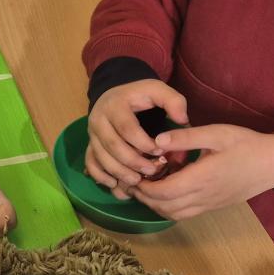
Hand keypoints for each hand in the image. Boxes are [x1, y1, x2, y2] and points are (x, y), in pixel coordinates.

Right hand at [86, 79, 188, 199]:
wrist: (116, 96)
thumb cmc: (139, 95)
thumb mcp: (157, 90)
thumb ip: (173, 101)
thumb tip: (182, 120)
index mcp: (114, 106)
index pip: (127, 128)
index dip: (143, 143)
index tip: (160, 152)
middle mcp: (98, 120)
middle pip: (112, 146)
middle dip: (133, 162)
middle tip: (152, 171)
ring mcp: (92, 134)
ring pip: (101, 157)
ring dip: (119, 172)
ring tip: (137, 181)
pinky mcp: (90, 145)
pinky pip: (90, 163)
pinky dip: (101, 176)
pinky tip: (115, 184)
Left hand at [130, 124, 273, 220]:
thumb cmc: (246, 144)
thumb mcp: (216, 133)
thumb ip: (186, 137)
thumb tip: (156, 141)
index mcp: (202, 178)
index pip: (163, 192)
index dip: (144, 187)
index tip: (133, 173)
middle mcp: (204, 196)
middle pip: (164, 206)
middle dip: (144, 196)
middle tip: (132, 180)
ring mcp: (209, 204)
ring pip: (173, 214)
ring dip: (155, 204)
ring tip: (145, 186)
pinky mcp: (213, 206)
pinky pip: (184, 214)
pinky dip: (168, 207)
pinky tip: (164, 192)